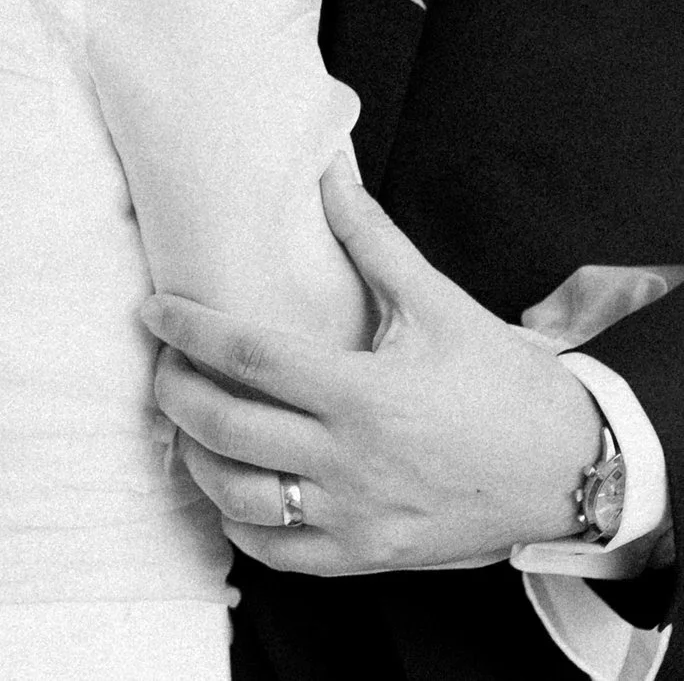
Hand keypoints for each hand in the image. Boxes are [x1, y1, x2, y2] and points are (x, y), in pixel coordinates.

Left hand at [144, 163, 603, 573]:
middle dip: (174, 391)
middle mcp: (352, 461)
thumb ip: (372, 240)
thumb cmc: (502, 384)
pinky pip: (277, 552)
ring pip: (238, 496)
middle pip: (226, 426)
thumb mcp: (440, 305)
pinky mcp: (366, 555)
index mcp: (365, 394)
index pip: (248, 356)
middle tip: (163, 364)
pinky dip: (239, 522)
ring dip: (197, 457)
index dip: (188, 329)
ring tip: (190, 421)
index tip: (153, 311)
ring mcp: (356, 516)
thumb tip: (328, 172)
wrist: (572, 469)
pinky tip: (230, 486)